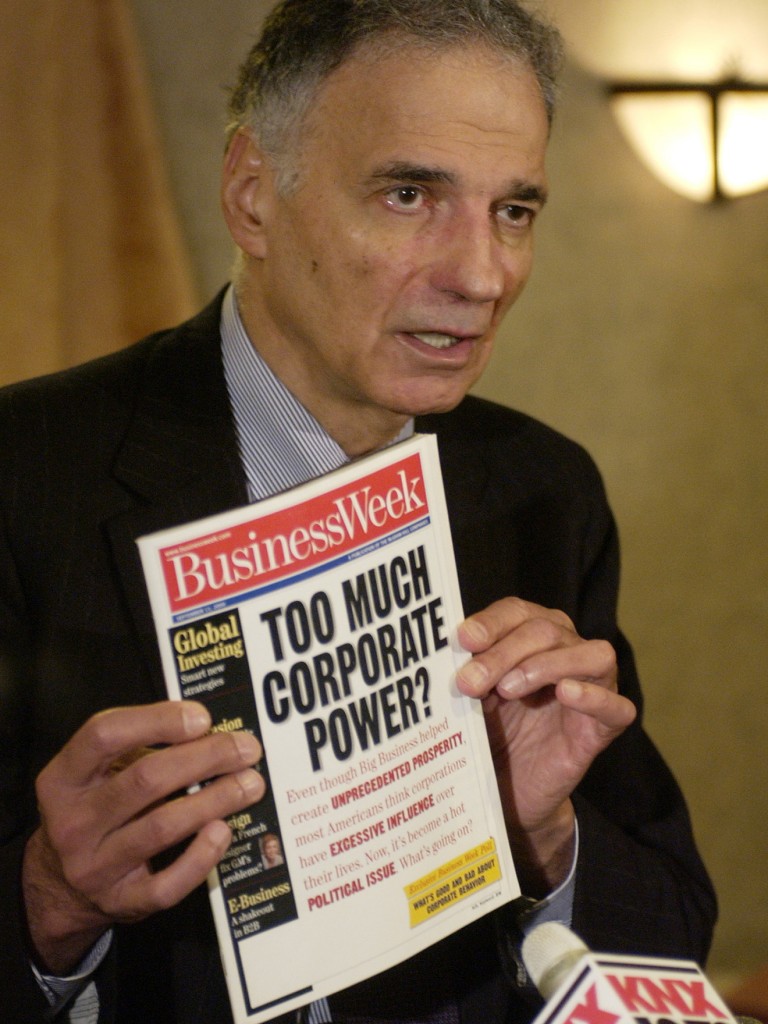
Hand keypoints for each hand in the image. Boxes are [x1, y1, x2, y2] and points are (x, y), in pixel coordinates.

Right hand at [23, 701, 264, 973]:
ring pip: (162, 827)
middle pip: (145, 779)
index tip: (202, 718)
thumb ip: (140, 749)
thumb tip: (210, 732)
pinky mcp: (121, 903)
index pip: (104, 734)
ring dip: (215, 800)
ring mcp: (94, 867)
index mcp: (62, 779)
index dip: (157, 720)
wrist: (60, 888)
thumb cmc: (95, 812)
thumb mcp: (97, 775)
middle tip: (246, 749)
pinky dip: (201, 857)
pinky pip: (168, 884)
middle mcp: (73, 823)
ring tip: (250, 783)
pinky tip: (223, 831)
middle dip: (206, 757)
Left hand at [455, 598, 635, 893]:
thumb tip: (441, 651)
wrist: (505, 794)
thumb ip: (467, 672)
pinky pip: (617, 707)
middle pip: (546, 630)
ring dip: (546, 664)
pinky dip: (594, 696)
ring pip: (591, 654)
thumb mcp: (472, 698)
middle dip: (503, 651)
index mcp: (532, 636)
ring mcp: (592, 688)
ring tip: (508, 688)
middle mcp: (567, 652)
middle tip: (469, 681)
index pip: (518, 611)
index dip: (491, 622)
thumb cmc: (489, 733)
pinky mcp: (603, 730)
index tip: (462, 640)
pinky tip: (565, 693)